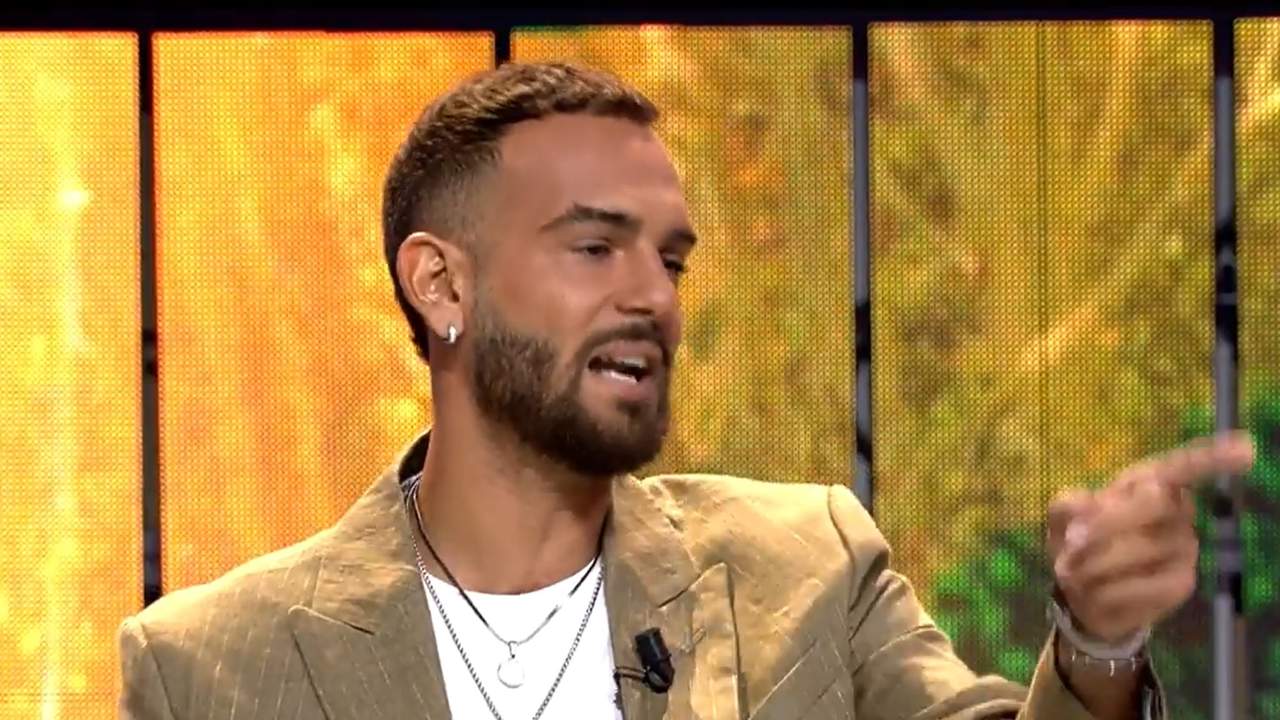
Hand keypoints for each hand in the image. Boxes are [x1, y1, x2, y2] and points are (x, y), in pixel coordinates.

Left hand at [1047, 430, 1254, 642]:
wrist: (1083, 593)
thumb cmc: (1078, 540)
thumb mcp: (1062, 518)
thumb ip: (1069, 505)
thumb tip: (1087, 505)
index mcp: (1149, 482)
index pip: (1185, 465)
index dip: (1213, 457)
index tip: (1245, 450)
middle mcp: (1177, 510)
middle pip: (1154, 502)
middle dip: (1106, 522)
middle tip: (1071, 541)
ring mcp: (1184, 547)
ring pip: (1140, 548)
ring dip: (1094, 562)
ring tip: (1073, 569)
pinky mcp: (1182, 583)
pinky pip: (1142, 585)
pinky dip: (1107, 590)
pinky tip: (1097, 591)